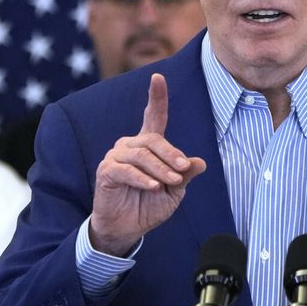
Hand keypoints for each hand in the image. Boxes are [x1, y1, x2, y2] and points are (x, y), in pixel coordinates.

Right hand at [89, 73, 205, 255]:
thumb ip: (185, 175)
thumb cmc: (150, 206)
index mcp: (148, 146)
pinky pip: (126, 169)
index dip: (157, 97)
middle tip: (183, 169)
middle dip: (171, 154)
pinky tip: (153, 186)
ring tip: (170, 182)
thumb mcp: (174, 191)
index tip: (158, 77)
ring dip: (160, 168)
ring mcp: (116, 157)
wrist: (128, 228)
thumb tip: (200, 162)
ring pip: (142, 155)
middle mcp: (130, 145)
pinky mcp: (106, 172)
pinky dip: (142, 178)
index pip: (153, 117)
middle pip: (153, 139)